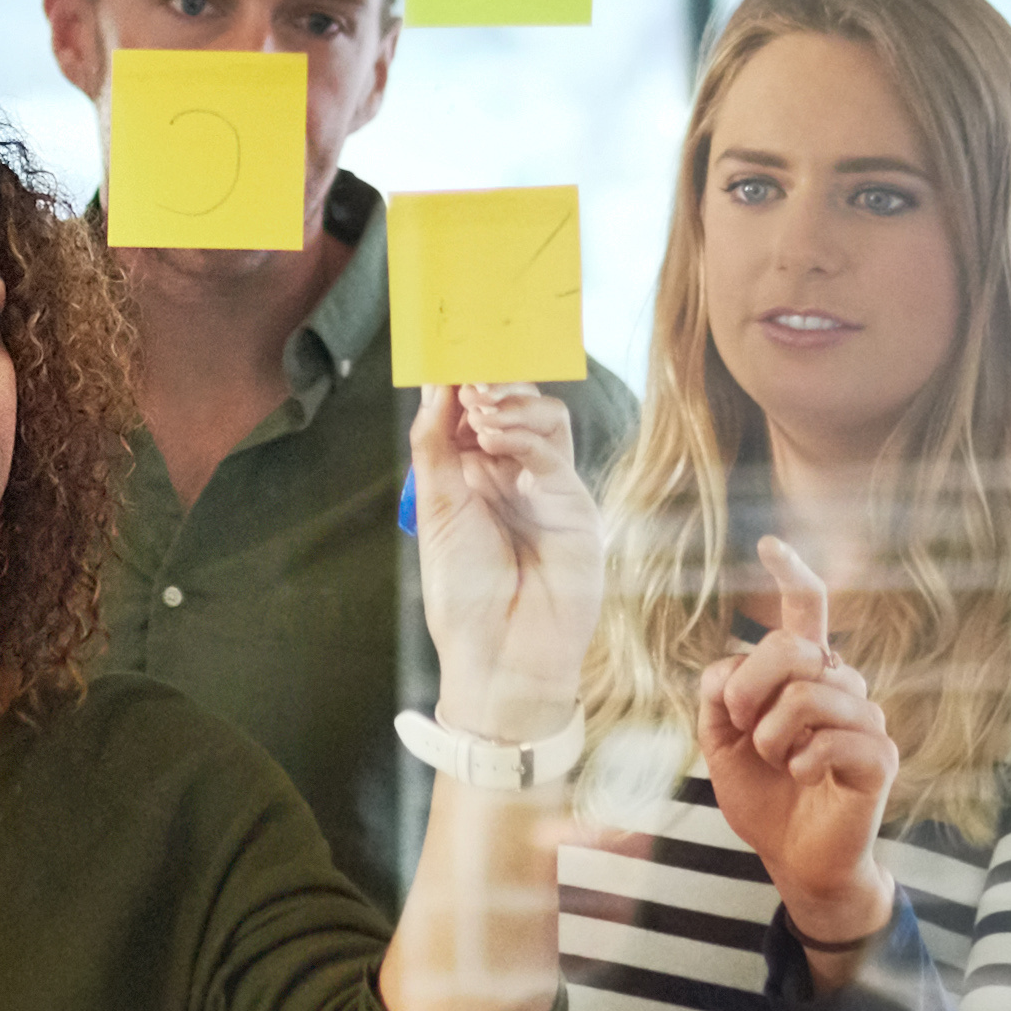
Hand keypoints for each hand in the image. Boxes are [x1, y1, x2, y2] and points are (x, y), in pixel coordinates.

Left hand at [410, 380, 602, 747]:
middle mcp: (515, 476)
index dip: (464, 382)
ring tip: (480, 409)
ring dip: (513, 404)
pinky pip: (556, 455)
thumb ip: (435, 445)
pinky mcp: (575, 508)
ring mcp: (548, 489)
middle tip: (469, 375)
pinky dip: (524, 438)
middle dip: (494, 382)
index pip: (477, 411)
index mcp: (476, 476)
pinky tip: (494, 440)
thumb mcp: (437, 508)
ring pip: (547, 419)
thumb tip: (436, 385)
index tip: (445, 355)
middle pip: (518, 406)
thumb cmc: (464, 592)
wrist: (499, 655)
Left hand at [697, 537, 896, 956]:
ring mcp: (866, 719)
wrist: (793, 856)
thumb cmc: (763, 795)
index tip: (769, 544)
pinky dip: (803, 761)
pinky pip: (833, 739)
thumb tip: (726, 671)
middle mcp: (842, 686)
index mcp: (805, 675)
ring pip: (808, 693)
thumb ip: (718, 700)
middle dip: (750, 686)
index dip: (792, 575)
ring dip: (772, 735)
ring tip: (778, 760)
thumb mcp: (720, 743)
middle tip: (743, 727)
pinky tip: (805, 776)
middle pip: (793, 647)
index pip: (806, 613)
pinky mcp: (880, 758)